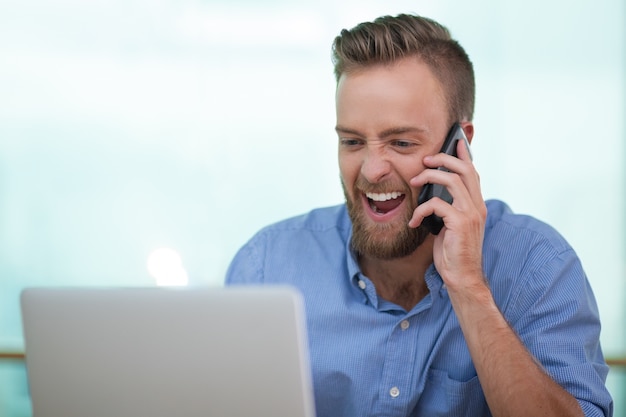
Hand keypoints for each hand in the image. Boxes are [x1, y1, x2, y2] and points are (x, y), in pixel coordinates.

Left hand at [409, 139, 486, 291]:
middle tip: (424, 161)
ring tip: (414, 183)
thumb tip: (430, 195)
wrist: (462, 277)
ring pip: (451, 180)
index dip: (464, 155)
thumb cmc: (453, 252)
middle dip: (442, 159)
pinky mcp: (460, 223)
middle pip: (464, 169)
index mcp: (476, 204)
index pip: (473, 172)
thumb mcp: (450, 225)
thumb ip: (447, 208)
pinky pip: (437, 204)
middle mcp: (477, 206)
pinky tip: (414, 221)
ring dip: (428, 178)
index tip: (455, 142)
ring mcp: (471, 214)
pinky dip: (421, 209)